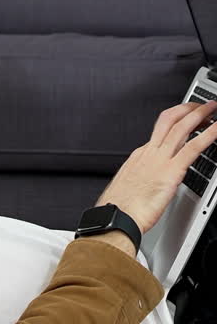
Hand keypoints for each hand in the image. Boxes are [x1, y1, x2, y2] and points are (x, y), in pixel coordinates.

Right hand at [97, 100, 216, 234]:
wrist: (116, 218)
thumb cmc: (120, 209)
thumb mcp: (129, 186)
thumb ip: (141, 179)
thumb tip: (147, 183)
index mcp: (140, 156)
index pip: (160, 130)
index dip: (175, 120)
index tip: (185, 118)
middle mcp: (149, 152)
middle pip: (169, 120)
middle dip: (187, 108)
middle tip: (201, 105)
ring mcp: (160, 160)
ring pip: (182, 127)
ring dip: (199, 114)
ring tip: (211, 109)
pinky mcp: (171, 171)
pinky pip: (193, 148)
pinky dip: (208, 136)